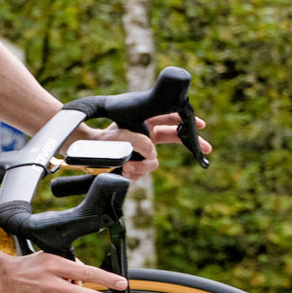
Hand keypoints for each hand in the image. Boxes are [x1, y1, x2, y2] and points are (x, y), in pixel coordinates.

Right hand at [0, 252, 129, 292]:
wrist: (1, 279)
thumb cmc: (28, 267)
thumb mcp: (49, 258)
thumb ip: (70, 267)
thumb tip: (87, 279)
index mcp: (55, 266)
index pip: (87, 272)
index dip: (107, 279)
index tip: (122, 283)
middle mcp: (52, 284)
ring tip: (54, 290)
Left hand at [88, 114, 212, 181]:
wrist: (85, 153)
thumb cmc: (101, 139)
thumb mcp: (123, 135)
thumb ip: (142, 143)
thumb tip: (152, 155)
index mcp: (144, 122)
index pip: (169, 119)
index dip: (186, 121)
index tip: (200, 125)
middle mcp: (145, 136)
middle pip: (173, 137)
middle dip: (190, 143)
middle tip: (206, 148)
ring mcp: (140, 151)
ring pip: (154, 162)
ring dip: (143, 166)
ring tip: (129, 166)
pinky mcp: (134, 165)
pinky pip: (142, 173)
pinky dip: (134, 173)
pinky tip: (124, 171)